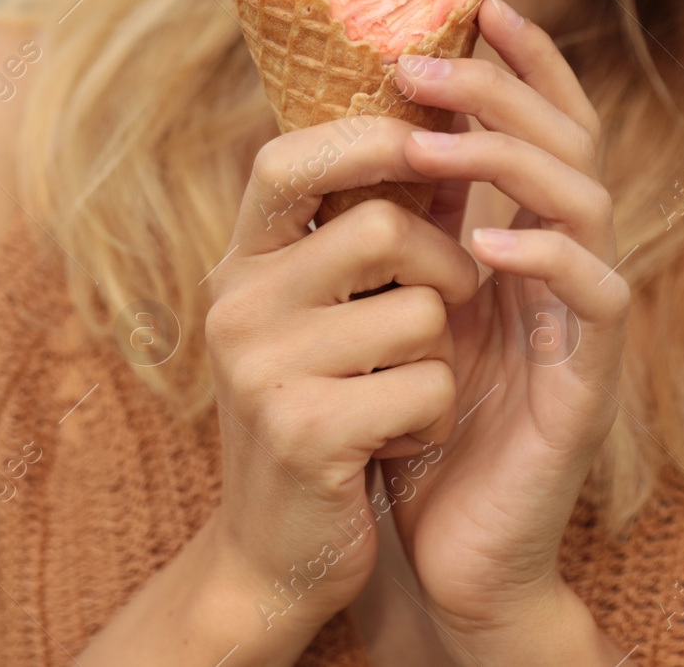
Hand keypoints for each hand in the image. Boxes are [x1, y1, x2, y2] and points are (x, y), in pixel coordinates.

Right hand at [203, 118, 481, 641]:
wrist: (276, 554)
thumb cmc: (322, 410)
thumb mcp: (328, 313)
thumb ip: (372, 230)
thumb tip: (448, 129)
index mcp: (240, 265)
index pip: (287, 159)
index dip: (363, 138)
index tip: (424, 143)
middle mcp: (235, 306)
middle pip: (380, 227)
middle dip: (441, 268)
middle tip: (440, 311)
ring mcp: (262, 369)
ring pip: (419, 313)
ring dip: (439, 358)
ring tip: (399, 394)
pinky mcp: (305, 432)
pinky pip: (427, 387)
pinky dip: (433, 418)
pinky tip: (393, 444)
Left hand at [380, 0, 629, 657]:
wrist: (448, 553)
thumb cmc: (420, 425)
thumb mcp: (409, 308)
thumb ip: (414, 227)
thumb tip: (374, 127)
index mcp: (525, 241)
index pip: (545, 127)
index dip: (523, 63)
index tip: (476, 5)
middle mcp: (566, 267)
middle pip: (568, 144)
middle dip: (501, 91)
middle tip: (422, 64)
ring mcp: (584, 322)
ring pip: (587, 203)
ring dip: (510, 159)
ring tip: (432, 138)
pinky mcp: (590, 382)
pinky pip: (595, 299)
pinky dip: (549, 257)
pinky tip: (491, 241)